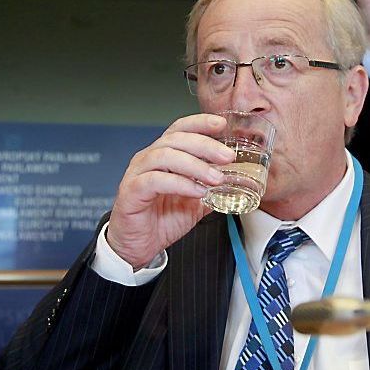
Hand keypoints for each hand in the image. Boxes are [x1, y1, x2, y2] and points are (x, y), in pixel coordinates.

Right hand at [106, 113, 234, 268]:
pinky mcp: (131, 192)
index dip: (200, 123)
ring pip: (165, 156)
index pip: (180, 129)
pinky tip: (197, 192)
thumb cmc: (161, 220)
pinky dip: (180, 184)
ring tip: (216, 178)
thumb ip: (212, 190)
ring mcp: (137, 173)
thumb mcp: (195, 202)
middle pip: (176, 139)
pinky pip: (155, 181)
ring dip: (195, 165)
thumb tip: (238, 183)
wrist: (138, 246)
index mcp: (163, 155)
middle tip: (227, 157)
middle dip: (205, 145)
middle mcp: (148, 159)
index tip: (221, 124)